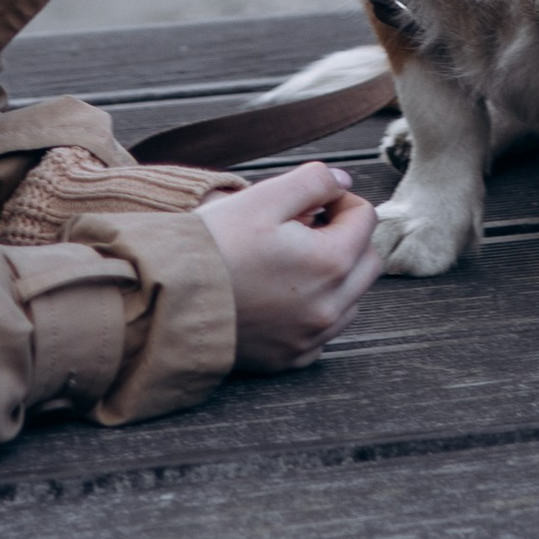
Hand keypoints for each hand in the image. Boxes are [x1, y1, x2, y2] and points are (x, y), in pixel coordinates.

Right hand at [197, 164, 381, 370]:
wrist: (170, 300)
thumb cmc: (215, 246)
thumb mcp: (264, 196)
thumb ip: (313, 180)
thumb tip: (342, 182)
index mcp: (331, 263)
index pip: (365, 217)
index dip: (337, 199)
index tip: (307, 201)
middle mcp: (330, 307)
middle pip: (367, 261)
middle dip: (344, 237)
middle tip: (302, 227)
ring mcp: (311, 337)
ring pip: (351, 298)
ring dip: (334, 275)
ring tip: (289, 260)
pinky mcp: (291, 358)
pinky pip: (324, 330)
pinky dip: (315, 309)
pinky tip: (282, 294)